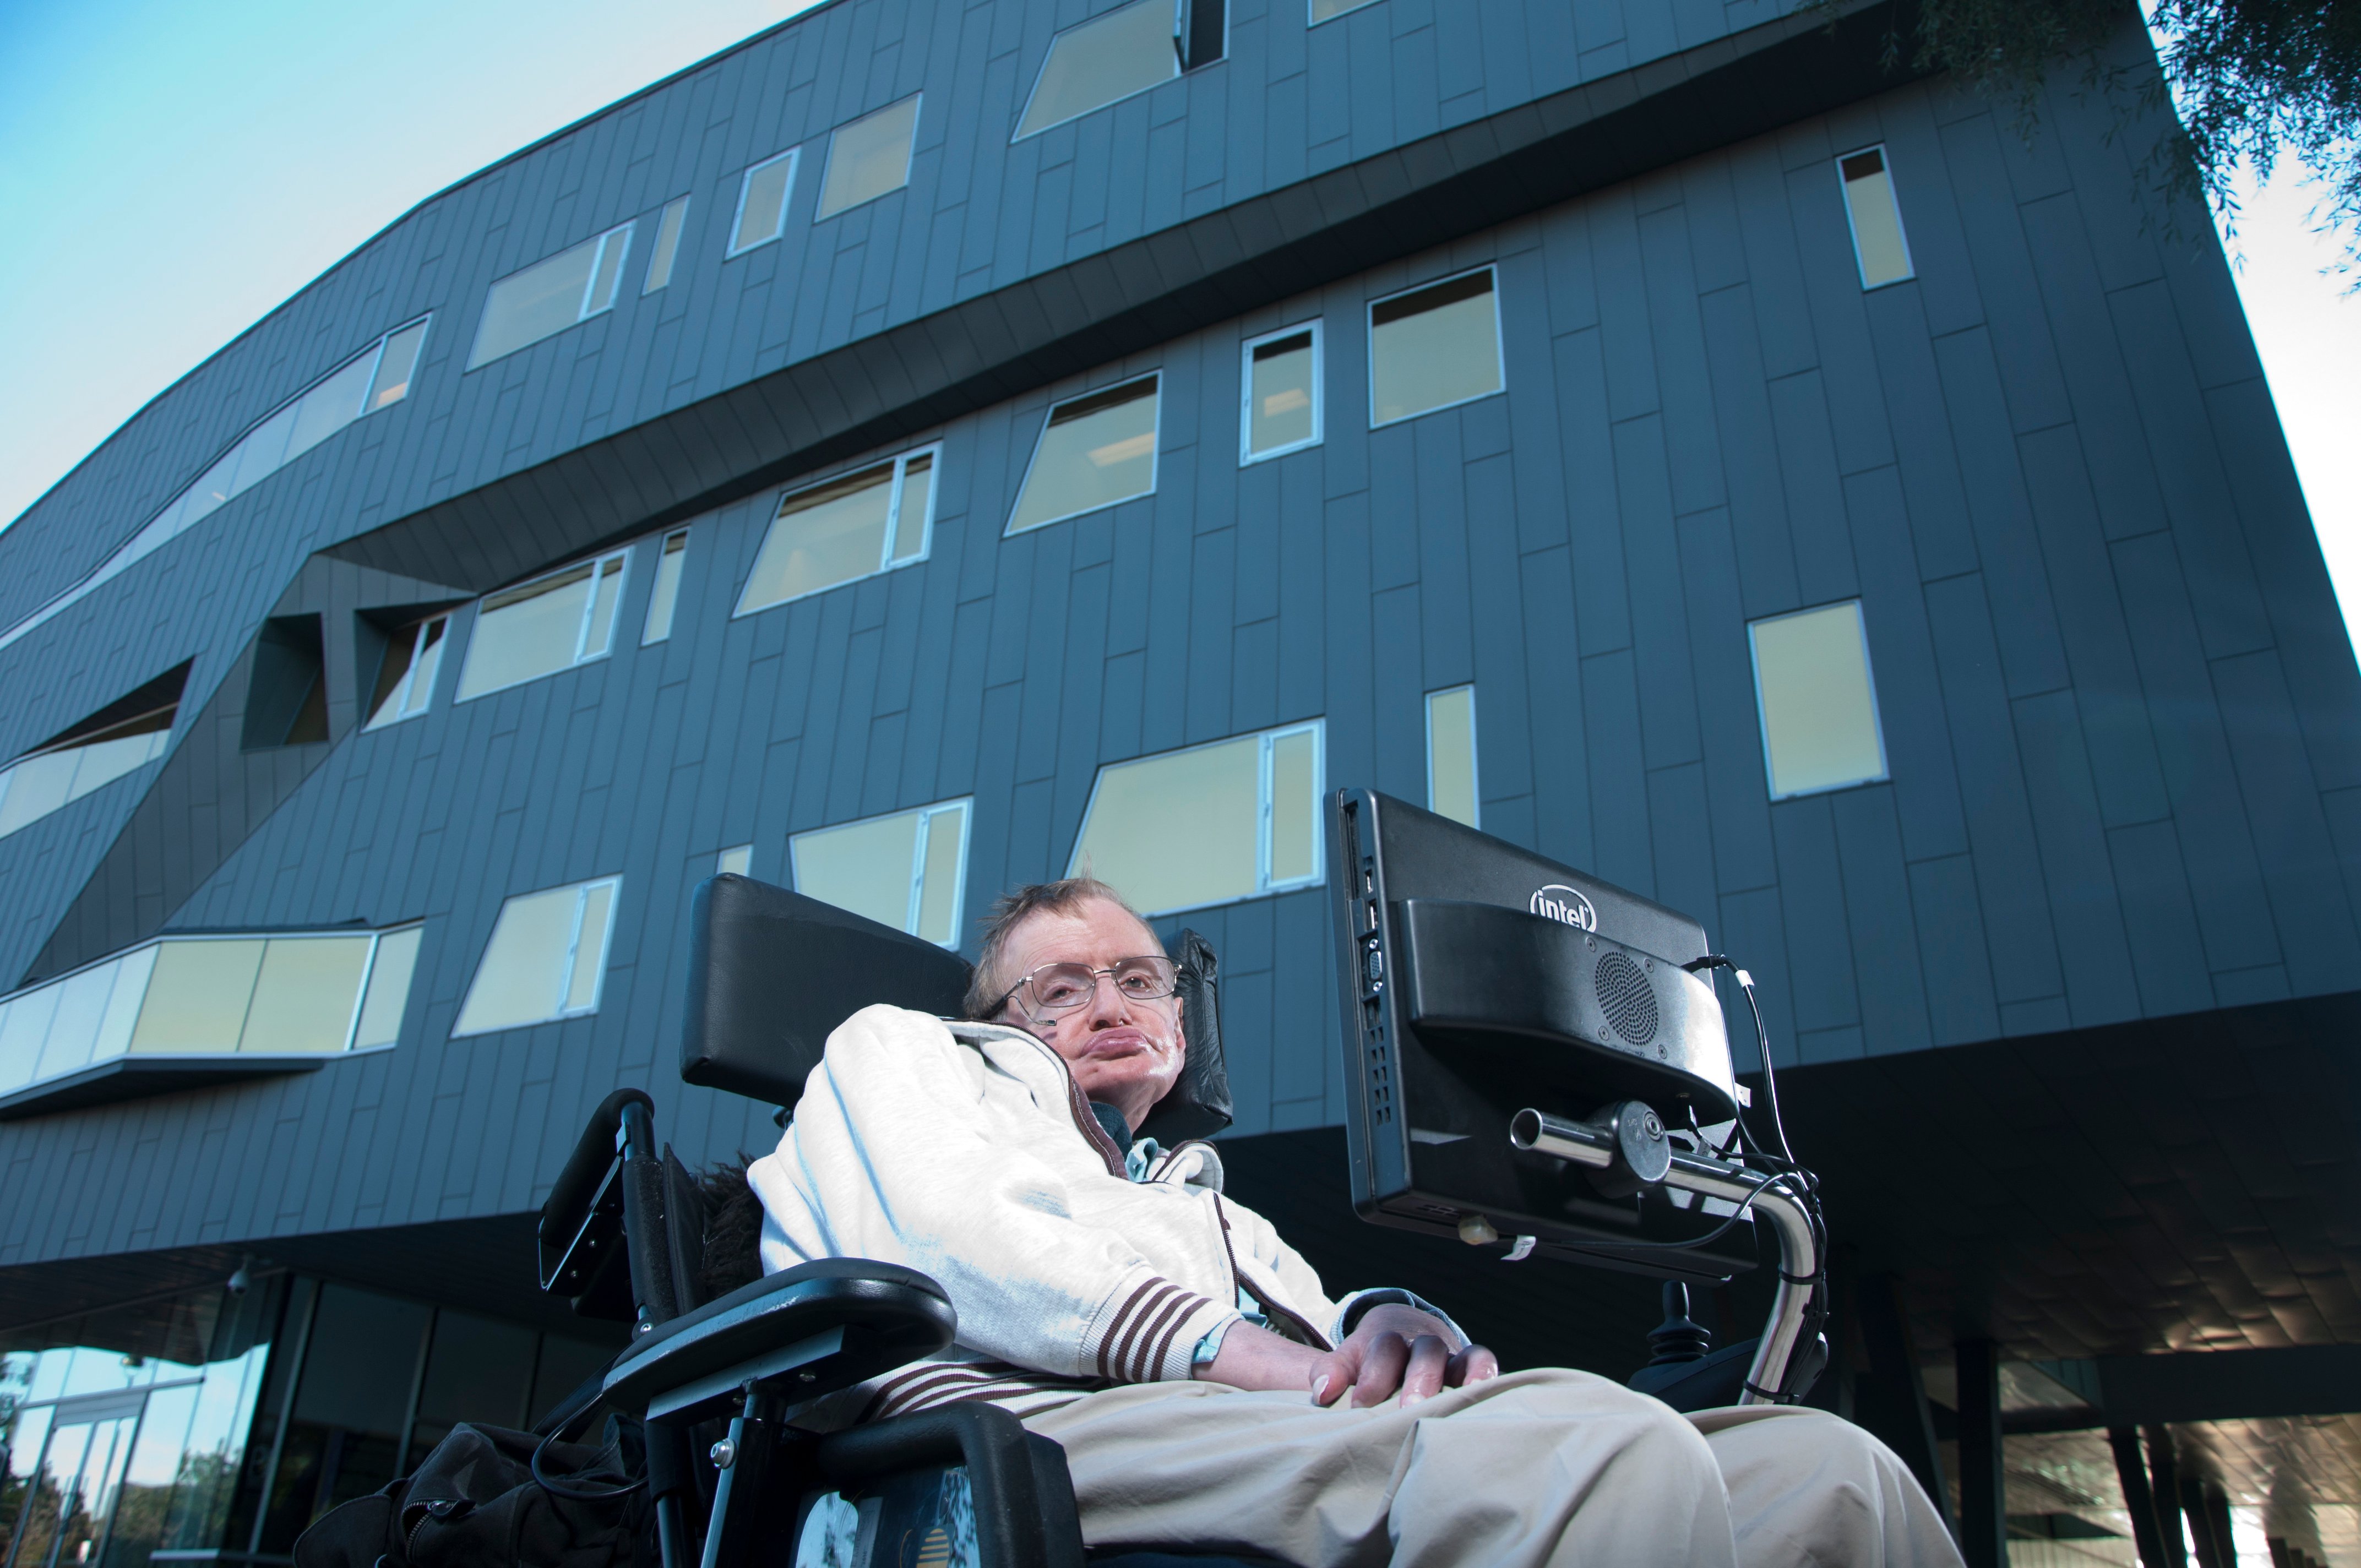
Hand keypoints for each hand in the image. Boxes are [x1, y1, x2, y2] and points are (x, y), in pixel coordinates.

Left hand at [1307, 1303, 1499, 1407]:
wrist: (1405, 1335)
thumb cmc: (1372, 1363)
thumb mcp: (1350, 1362)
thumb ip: (1331, 1373)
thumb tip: (1321, 1393)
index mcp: (1387, 1342)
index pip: (1383, 1349)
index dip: (1372, 1376)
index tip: (1358, 1406)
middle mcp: (1420, 1345)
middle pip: (1422, 1352)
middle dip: (1416, 1381)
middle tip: (1409, 1411)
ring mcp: (1449, 1356)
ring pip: (1458, 1358)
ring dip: (1456, 1381)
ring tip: (1450, 1407)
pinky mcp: (1471, 1367)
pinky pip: (1484, 1363)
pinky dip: (1486, 1376)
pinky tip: (1482, 1395)